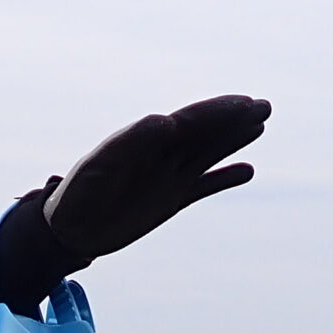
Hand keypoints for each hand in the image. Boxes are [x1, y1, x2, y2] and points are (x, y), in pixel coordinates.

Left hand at [40, 94, 269, 263]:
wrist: (69, 229)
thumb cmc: (80, 192)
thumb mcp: (102, 165)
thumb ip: (132, 142)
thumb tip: (168, 121)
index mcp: (145, 140)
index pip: (186, 121)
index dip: (214, 111)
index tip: (241, 103)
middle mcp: (160, 154)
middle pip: (203, 132)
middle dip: (232, 119)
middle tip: (263, 106)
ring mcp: (168, 177)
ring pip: (208, 154)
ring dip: (233, 140)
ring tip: (260, 125)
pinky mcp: (171, 201)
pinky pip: (204, 186)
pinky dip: (224, 178)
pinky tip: (247, 171)